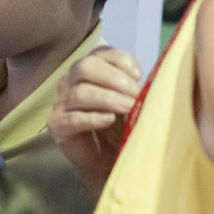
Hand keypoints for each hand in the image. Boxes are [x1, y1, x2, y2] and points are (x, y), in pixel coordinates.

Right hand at [48, 46, 141, 197]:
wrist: (107, 160)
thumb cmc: (121, 126)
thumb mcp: (132, 101)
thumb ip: (137, 87)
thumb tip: (157, 76)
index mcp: (88, 71)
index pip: (99, 53)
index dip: (120, 60)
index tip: (140, 75)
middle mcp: (70, 82)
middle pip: (85, 67)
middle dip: (114, 78)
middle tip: (136, 93)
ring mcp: (60, 104)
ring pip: (79, 93)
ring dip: (108, 99)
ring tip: (129, 108)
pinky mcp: (57, 126)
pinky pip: (73, 118)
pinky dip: (93, 118)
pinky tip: (110, 120)